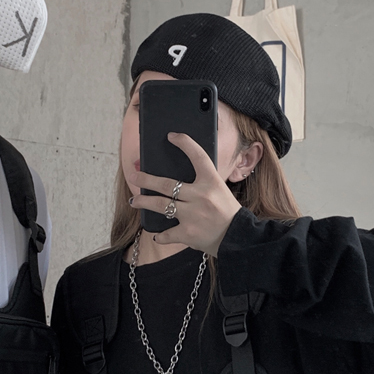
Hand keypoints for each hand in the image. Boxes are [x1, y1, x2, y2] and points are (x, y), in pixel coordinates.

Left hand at [129, 132, 241, 255]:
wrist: (239, 237)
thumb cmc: (227, 213)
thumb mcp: (219, 191)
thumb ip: (202, 184)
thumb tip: (175, 181)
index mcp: (212, 182)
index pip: (198, 156)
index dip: (185, 143)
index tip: (171, 136)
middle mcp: (201, 196)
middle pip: (167, 184)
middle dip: (146, 180)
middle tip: (134, 176)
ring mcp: (193, 215)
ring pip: (161, 205)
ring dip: (144, 202)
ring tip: (135, 201)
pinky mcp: (188, 233)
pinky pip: (167, 233)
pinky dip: (160, 235)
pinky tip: (157, 235)